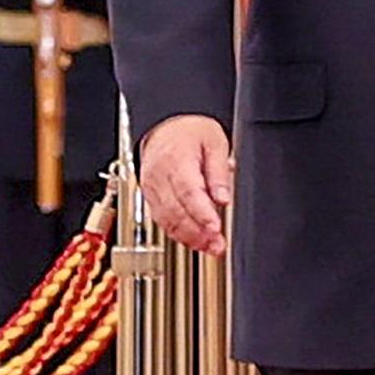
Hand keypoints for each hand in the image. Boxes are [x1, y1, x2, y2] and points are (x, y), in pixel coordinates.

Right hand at [140, 115, 232, 255]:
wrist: (165, 126)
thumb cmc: (190, 131)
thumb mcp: (214, 141)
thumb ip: (218, 171)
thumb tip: (223, 198)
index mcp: (176, 159)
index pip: (188, 192)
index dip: (202, 214)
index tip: (215, 228)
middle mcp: (160, 176)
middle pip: (176, 210)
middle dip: (197, 232)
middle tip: (217, 245)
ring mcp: (152, 188)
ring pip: (167, 219)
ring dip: (188, 238)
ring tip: (209, 248)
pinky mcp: (151, 196)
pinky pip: (162, 219)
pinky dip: (177, 234)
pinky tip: (194, 241)